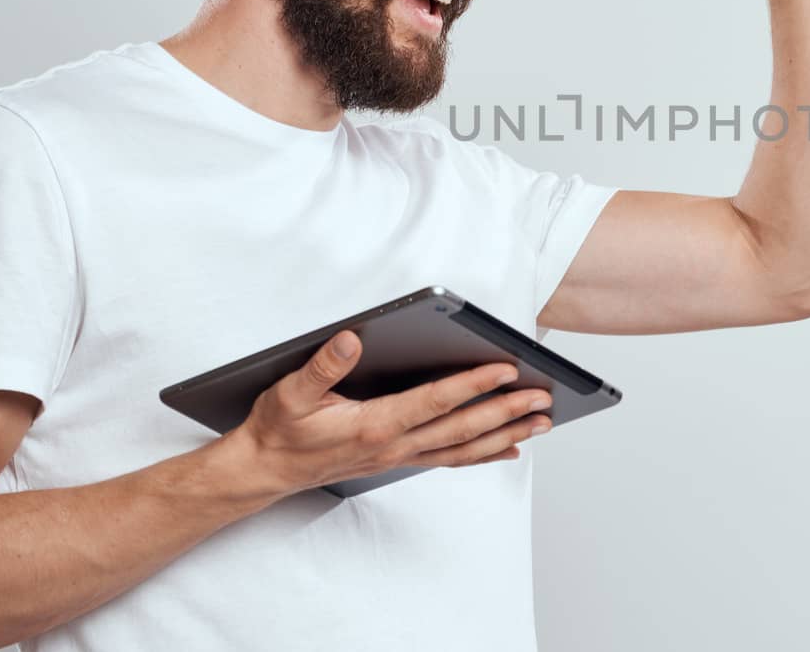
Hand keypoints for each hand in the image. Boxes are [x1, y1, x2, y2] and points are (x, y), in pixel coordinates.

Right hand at [230, 329, 553, 496]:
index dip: (472, 385)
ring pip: (464, 447)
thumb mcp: (290, 392)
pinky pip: (451, 459)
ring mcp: (399, 456)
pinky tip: (510, 448)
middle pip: (462, 428)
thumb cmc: (280, 429)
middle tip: (543, 399)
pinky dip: (485, 454)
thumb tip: (350, 339)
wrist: (266, 471)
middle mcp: (394, 445)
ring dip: (506, 433)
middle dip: (506, 412)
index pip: (434, 401)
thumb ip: (323, 367)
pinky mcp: (399, 459)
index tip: (506, 369)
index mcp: (374, 425)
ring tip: (541, 422)